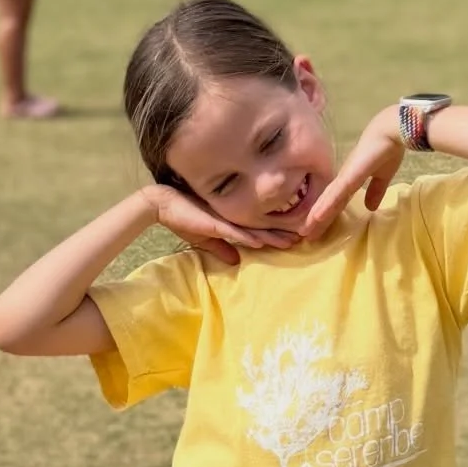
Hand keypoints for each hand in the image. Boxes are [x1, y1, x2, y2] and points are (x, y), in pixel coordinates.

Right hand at [143, 183, 298, 266]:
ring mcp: (225, 217)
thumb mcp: (205, 238)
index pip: (260, 226)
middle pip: (264, 226)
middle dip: (284, 232)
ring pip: (254, 227)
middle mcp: (234, 215)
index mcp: (234, 218)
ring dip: (273, 235)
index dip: (278, 232)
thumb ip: (222, 248)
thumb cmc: (183, 218)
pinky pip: (234, 230)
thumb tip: (237, 262)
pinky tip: (261, 242)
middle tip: (305, 237)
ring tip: (292, 241)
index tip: (295, 237)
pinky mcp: (214, 222)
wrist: (162, 204)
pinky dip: (247, 236)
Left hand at [302, 109, 404, 235]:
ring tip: (305, 232)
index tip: (317, 229)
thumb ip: (376, 190)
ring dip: (316, 217)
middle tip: (304, 236)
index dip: (327, 215)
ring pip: (327, 201)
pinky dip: (325, 206)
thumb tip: (370, 207)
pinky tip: (316, 217)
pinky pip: (336, 193)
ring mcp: (345, 176)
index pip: (336, 201)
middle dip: (316, 220)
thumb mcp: (383, 176)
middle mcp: (343, 178)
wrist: (392, 131)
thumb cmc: (388, 148)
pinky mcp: (350, 175)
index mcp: (350, 179)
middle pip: (327, 203)